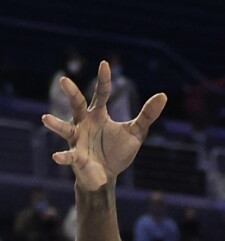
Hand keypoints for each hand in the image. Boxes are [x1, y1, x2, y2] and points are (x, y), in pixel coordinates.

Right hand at [42, 60, 165, 190]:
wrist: (106, 176)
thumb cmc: (117, 151)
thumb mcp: (136, 132)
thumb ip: (147, 114)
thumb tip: (163, 95)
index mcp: (99, 115)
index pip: (101, 93)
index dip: (103, 80)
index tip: (105, 64)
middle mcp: (85, 123)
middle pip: (77, 105)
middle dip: (71, 93)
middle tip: (64, 80)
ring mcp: (78, 140)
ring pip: (66, 129)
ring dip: (56, 125)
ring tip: (46, 118)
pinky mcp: (76, 157)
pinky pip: (69, 156)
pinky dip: (63, 157)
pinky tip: (57, 156)